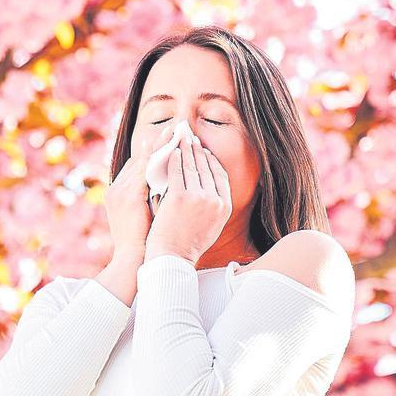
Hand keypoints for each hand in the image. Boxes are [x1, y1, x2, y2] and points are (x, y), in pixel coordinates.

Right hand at [104, 123, 176, 261]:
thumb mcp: (144, 218)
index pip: (137, 165)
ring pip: (142, 160)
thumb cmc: (142, 244)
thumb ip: (152, 201)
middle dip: (157, 142)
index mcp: (119, 193)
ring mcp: (121, 191)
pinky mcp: (128, 196)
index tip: (168, 140)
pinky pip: (145, 170)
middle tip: (174, 127)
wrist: (132, 260)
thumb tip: (170, 191)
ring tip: (175, 131)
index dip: (153, 152)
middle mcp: (117, 188)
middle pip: (138, 158)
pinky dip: (159, 159)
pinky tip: (174, 150)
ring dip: (159, 144)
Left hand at [144, 132, 232, 263]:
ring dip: (185, 149)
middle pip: (206, 167)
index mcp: (224, 206)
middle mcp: (215, 200)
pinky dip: (173, 159)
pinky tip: (170, 151)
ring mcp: (198, 198)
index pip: (220, 176)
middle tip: (190, 137)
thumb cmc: (187, 244)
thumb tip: (211, 193)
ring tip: (180, 139)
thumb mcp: (210, 226)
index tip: (204, 151)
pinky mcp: (179, 197)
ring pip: (191, 166)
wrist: (172, 258)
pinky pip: (176, 172)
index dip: (211, 161)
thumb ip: (213, 207)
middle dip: (197, 150)